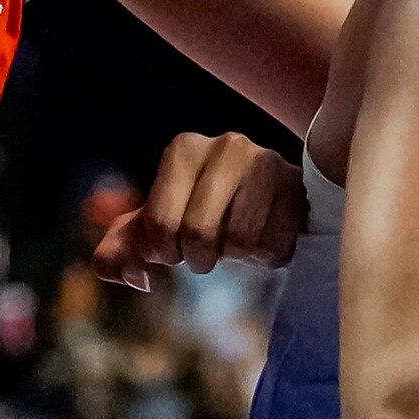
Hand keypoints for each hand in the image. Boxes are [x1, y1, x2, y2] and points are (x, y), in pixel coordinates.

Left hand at [94, 131, 309, 281]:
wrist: (268, 206)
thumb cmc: (200, 216)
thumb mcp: (153, 231)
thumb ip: (120, 251)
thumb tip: (130, 274)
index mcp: (183, 149)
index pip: (160, 225)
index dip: (165, 253)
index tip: (176, 247)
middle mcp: (226, 145)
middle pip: (199, 235)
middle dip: (200, 258)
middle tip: (208, 250)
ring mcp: (267, 162)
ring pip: (239, 242)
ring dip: (235, 257)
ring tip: (237, 241)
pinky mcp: (298, 188)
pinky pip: (274, 246)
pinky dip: (266, 257)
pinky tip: (265, 237)